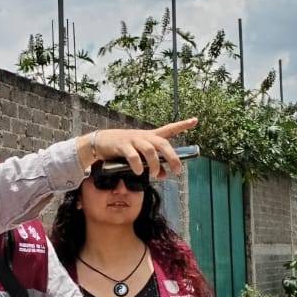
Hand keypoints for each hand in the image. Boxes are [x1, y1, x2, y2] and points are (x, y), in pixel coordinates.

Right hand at [79, 118, 197, 178]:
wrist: (100, 142)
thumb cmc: (123, 149)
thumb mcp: (140, 157)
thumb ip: (154, 166)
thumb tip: (164, 175)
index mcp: (150, 137)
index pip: (169, 129)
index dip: (182, 125)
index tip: (195, 121)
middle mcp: (144, 136)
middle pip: (163, 143)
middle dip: (172, 157)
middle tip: (178, 170)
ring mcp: (133, 139)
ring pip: (150, 150)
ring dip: (155, 164)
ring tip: (155, 174)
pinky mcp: (122, 145)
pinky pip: (133, 155)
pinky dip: (137, 165)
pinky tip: (138, 172)